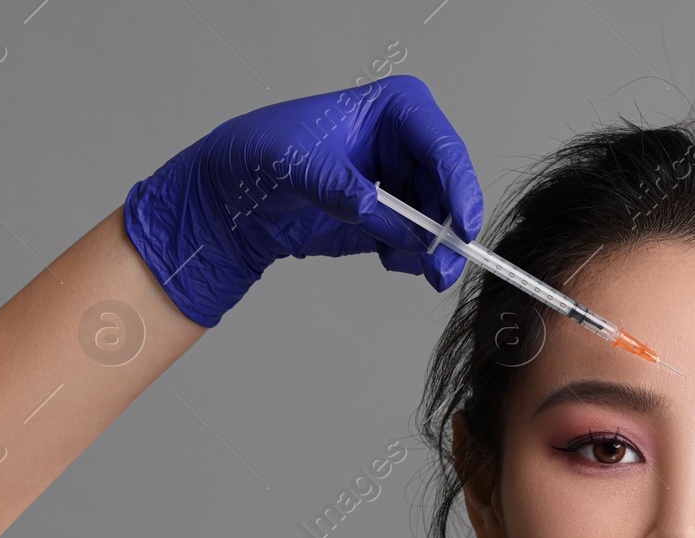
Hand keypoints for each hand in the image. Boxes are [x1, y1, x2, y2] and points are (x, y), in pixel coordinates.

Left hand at [123, 74, 481, 327]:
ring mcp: (401, 184)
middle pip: (450, 189)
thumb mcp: (297, 163)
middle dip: (450, 230)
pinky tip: (388, 258)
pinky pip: (418, 243)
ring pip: (440, 221)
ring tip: (424, 271)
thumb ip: (342, 188)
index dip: (458, 186)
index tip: (460, 226)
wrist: (233, 196)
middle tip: (443, 266)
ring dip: (434, 251)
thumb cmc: (259, 154)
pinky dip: (411, 258)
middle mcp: (406, 145)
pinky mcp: (391, 219)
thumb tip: (380, 214)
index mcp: (393, 110)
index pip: (440, 145)